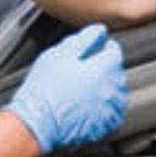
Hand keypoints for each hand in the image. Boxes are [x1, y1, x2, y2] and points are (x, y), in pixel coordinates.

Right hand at [5, 26, 131, 154]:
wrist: (37, 120)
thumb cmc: (45, 87)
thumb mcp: (61, 54)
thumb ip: (85, 39)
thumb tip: (100, 31)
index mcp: (104, 68)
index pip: (115, 51)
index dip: (103, 48)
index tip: (93, 51)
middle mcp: (113, 89)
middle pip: (117, 71)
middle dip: (105, 68)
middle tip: (83, 71)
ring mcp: (112, 109)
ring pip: (118, 92)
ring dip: (106, 87)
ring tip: (84, 89)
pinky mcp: (107, 125)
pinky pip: (114, 111)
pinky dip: (106, 106)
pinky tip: (89, 105)